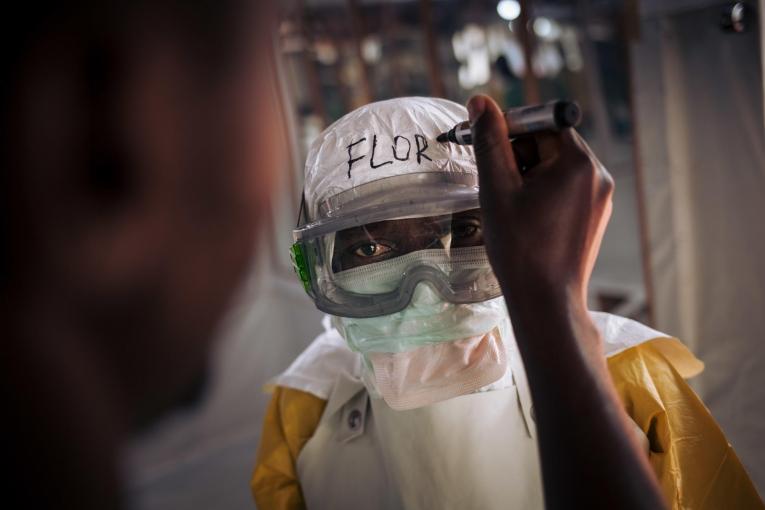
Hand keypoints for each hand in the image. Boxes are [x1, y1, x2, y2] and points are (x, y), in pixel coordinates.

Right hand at [468, 95, 613, 307]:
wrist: (546, 301)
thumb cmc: (520, 247)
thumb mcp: (497, 189)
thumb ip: (489, 141)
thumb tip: (481, 102)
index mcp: (579, 163)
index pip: (542, 124)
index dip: (511, 133)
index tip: (487, 151)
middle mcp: (598, 176)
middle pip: (550, 145)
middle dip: (520, 158)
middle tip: (498, 187)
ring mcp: (600, 199)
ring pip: (556, 169)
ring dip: (529, 178)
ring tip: (512, 209)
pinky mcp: (595, 217)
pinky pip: (566, 190)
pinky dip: (542, 196)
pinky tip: (526, 221)